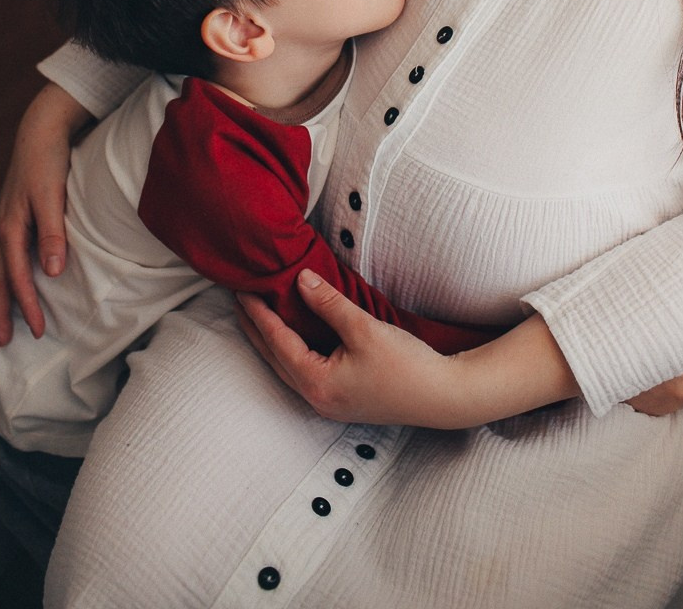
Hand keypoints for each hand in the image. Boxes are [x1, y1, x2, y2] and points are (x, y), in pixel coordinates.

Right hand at [0, 83, 90, 343]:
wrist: (40, 132)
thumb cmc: (49, 163)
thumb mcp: (54, 198)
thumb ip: (53, 235)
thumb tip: (53, 272)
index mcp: (12, 227)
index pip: (20, 277)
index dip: (28, 305)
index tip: (39, 330)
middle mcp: (1, 227)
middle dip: (1, 310)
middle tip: (2, 342)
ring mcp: (0, 219)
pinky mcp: (7, 210)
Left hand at [237, 269, 461, 426]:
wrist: (443, 396)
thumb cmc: (406, 365)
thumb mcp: (363, 328)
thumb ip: (329, 303)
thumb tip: (301, 280)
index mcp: (317, 382)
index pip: (277, 342)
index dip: (258, 314)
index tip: (243, 291)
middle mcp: (317, 397)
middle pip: (275, 358)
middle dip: (256, 329)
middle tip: (239, 301)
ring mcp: (330, 402)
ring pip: (288, 367)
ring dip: (272, 341)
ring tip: (258, 316)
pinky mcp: (343, 400)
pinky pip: (305, 372)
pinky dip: (292, 351)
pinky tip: (293, 338)